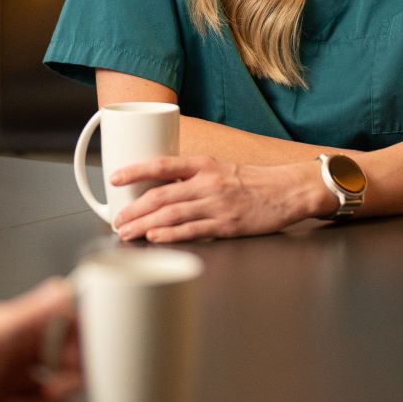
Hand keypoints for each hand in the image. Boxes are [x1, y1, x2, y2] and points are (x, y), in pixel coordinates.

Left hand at [0, 277, 81, 401]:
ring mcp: (14, 381)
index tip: (82, 357)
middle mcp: (20, 352)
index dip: (81, 341)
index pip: (67, 323)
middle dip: (63, 384)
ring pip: (54, 395)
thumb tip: (62, 289)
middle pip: (68, 365)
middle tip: (50, 392)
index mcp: (18, 326)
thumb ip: (31, 314)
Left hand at [110, 154, 323, 242]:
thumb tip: (160, 187)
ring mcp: (217, 205)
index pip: (162, 164)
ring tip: (127, 233)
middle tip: (116, 220)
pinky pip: (192, 230)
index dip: (135, 170)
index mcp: (204, 164)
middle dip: (134, 208)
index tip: (114, 177)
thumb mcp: (221, 169)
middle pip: (161, 195)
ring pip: (171, 214)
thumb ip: (193, 177)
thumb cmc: (254, 182)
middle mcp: (208, 182)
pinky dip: (170, 234)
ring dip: (145, 225)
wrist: (288, 191)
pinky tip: (155, 237)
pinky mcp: (227, 225)